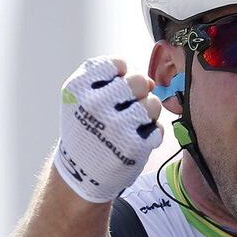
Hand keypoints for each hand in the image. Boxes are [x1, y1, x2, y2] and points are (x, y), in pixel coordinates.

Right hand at [54, 57, 162, 201]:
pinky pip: (158, 128)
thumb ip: (111, 79)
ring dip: (147, 114)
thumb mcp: (82, 97)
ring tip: (131, 125)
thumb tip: (151, 81)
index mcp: (78, 88)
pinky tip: (134, 142)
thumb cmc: (87, 128)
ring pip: (153, 103)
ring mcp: (116, 126)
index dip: (121, 76)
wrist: (81, 172)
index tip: (113, 91)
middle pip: (139, 80)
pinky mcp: (134, 147)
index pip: (118, 63)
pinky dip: (151, 134)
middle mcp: (95, 105)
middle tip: (126, 109)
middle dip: (138, 92)